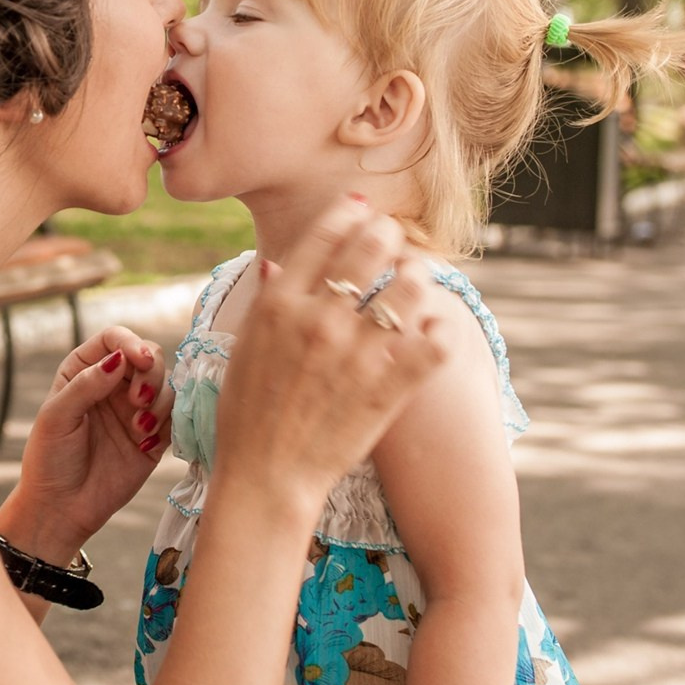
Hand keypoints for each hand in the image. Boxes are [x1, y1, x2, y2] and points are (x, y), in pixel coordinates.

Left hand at [0, 326, 169, 557]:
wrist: (61, 509)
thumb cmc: (50, 459)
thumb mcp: (57, 417)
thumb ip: (86, 385)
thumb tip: (118, 359)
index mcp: (84, 370)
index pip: (114, 339)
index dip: (131, 342)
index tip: (139, 360)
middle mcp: (113, 384)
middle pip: (149, 355)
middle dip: (151, 372)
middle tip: (139, 400)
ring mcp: (135, 409)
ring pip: (167, 384)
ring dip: (159, 400)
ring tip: (139, 427)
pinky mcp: (154, 436)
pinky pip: (175, 417)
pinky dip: (167, 424)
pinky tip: (144, 444)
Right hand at [212, 198, 446, 527]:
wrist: (267, 475)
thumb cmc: (248, 411)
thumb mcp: (246, 345)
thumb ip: (268, 299)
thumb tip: (278, 263)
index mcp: (280, 304)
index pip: (325, 236)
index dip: (348, 214)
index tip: (361, 209)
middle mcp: (319, 320)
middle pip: (371, 250)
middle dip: (388, 234)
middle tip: (394, 238)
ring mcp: (357, 353)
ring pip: (410, 288)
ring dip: (417, 276)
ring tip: (415, 279)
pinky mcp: (389, 387)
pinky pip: (434, 342)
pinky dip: (439, 329)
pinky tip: (431, 328)